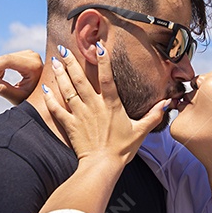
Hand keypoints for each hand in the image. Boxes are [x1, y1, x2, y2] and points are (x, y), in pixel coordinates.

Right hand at [0, 51, 42, 104]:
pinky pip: (9, 59)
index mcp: (34, 66)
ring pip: (5, 59)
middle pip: (5, 59)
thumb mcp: (17, 97)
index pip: (7, 60)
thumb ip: (1, 88)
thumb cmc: (34, 100)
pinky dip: (1, 69)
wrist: (47, 98)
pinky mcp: (27, 56)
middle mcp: (33, 56)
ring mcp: (31, 55)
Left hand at [43, 44, 168, 164]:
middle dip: (71, 62)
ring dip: (60, 74)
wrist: (102, 165)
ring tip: (55, 60)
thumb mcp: (141, 131)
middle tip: (64, 49)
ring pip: (67, 90)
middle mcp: (93, 105)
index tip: (99, 46)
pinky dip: (50, 99)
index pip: (107, 78)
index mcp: (111, 105)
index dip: (103, 61)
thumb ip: (153, 116)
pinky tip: (45, 89)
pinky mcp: (70, 125)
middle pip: (80, 79)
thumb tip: (166, 103)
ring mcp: (79, 114)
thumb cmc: (122, 149)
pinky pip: (57, 109)